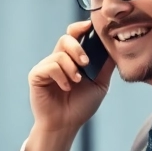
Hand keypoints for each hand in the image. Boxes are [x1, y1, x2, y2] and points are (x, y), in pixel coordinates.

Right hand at [25, 20, 115, 150]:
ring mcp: (46, 67)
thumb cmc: (81, 106)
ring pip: (60, 54)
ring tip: (76, 82)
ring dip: (71, 68)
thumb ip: (105, 65)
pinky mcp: (37, 75)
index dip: (80, 27)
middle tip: (86, 63)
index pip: (74, 35)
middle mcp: (58, 59)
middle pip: (66, 38)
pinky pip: (50, 66)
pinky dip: (61, 76)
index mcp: (72, 59)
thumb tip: (115, 47)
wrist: (66, 125)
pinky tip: (66, 87)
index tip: (90, 26)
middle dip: (78, 48)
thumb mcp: (100, 83)